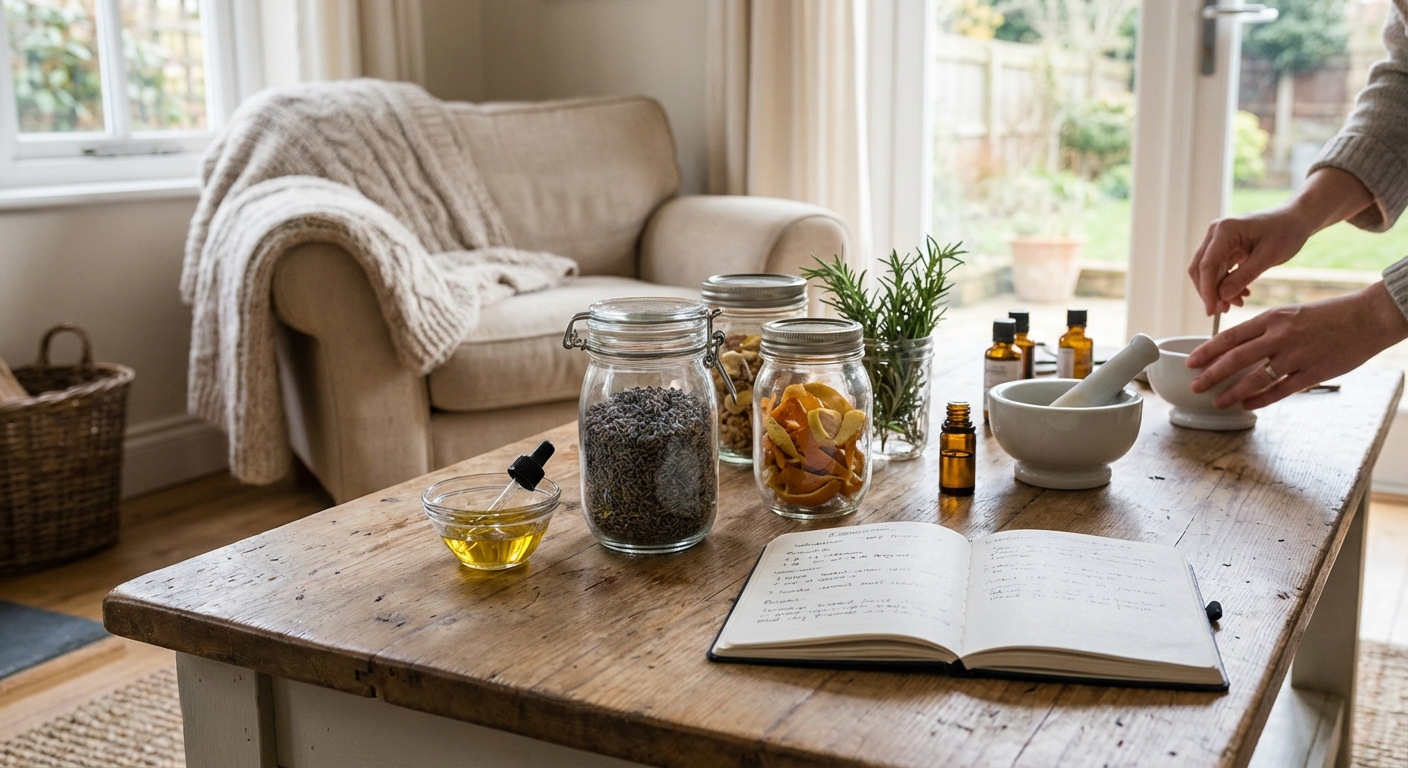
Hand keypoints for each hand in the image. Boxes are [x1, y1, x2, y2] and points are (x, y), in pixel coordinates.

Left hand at [1186, 282, 1407, 409]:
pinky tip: (1248, 406)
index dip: (1207, 351)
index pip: (1230, 336)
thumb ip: (1264, 329)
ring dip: (1232, 392)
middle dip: (1211, 375)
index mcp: (1272, 318)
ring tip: (1217, 402)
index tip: (1190, 362)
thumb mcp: (1290, 313)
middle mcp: (1281, 336)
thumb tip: (1237, 346)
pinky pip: (1281, 390)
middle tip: (1194, 386)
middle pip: (1236, 358)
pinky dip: (1261, 400)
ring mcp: (1297, 355)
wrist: (1367, 317)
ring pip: (1255, 378)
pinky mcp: (1314, 373)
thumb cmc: (1327, 316)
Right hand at [1188, 209, 1310, 315]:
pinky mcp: (1223, 247)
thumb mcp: (1268, 257)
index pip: (1207, 265)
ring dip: (1218, 290)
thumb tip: (1222, 297)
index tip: (1211, 311)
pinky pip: (1217, 269)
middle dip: (1209, 292)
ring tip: (1238, 303)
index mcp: (1225, 230)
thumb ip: (1244, 276)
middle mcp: (1215, 233)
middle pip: (1200, 269)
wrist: (1295, 219)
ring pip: (1206, 271)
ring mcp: (1217, 239)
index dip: (1207, 290)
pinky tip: (1241, 294)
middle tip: (1222, 311)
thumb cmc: (1286, 232)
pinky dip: (1225, 284)